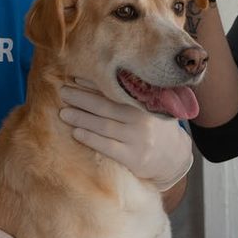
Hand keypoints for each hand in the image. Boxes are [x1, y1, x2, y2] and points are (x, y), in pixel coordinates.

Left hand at [58, 79, 193, 190]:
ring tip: (64, 113)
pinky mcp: (134, 158)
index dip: (94, 84)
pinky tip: (76, 133)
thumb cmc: (154, 127)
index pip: (115, 91)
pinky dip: (90, 138)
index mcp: (145, 103)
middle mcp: (143, 119)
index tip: (75, 78)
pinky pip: (108, 147)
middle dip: (81, 98)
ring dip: (81, 118)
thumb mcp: (150, 108)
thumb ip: (132, 97)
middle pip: (106, 106)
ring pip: (104, 126)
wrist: (174, 157)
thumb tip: (98, 81)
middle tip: (63, 92)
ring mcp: (138, 139)